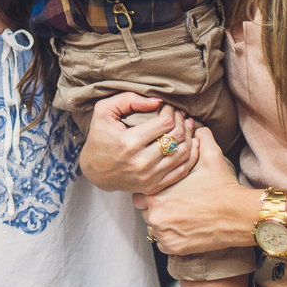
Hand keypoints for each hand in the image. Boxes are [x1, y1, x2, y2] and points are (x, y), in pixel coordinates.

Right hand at [79, 93, 197, 193]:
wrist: (95, 171)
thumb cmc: (100, 137)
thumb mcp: (104, 111)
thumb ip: (128, 100)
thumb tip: (158, 101)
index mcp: (128, 142)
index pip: (165, 123)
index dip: (171, 111)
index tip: (168, 107)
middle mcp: (141, 162)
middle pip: (176, 137)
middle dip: (181, 121)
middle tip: (179, 115)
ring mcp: (149, 177)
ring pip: (183, 153)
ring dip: (189, 136)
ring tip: (186, 126)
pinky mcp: (154, 186)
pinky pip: (182, 170)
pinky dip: (191, 155)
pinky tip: (191, 143)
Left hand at [135, 126, 256, 255]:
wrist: (240, 215)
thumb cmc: (223, 187)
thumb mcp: (211, 157)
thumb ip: (201, 138)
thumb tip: (198, 126)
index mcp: (156, 193)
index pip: (139, 193)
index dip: (151, 191)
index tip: (163, 191)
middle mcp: (155, 215)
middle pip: (145, 211)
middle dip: (155, 208)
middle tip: (173, 204)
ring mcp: (164, 233)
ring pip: (154, 228)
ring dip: (163, 223)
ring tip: (180, 216)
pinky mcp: (175, 248)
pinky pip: (163, 243)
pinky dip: (170, 239)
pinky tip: (183, 229)